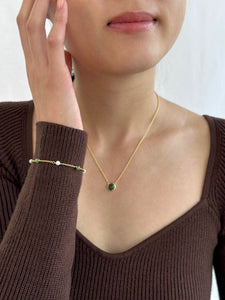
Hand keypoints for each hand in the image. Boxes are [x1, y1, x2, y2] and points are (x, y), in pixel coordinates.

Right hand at [16, 0, 82, 129]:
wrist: (58, 134)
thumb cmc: (60, 111)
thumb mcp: (56, 84)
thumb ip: (58, 66)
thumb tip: (66, 52)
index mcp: (32, 66)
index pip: (24, 30)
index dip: (30, 7)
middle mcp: (32, 64)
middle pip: (24, 22)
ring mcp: (41, 69)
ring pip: (34, 27)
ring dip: (42, 3)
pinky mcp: (55, 75)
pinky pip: (54, 42)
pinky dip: (58, 21)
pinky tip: (64, 4)